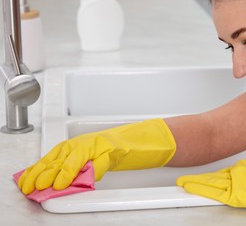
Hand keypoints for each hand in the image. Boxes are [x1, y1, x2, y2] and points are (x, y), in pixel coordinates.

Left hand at [18, 119, 175, 193]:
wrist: (135, 143)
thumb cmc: (110, 152)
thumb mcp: (87, 161)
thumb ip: (72, 170)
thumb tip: (51, 184)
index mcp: (74, 145)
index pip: (51, 157)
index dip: (37, 170)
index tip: (27, 182)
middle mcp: (83, 143)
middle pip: (60, 156)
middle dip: (47, 172)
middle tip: (37, 185)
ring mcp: (98, 145)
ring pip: (78, 156)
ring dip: (66, 171)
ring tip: (57, 184)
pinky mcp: (113, 150)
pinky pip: (101, 160)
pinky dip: (93, 169)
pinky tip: (85, 178)